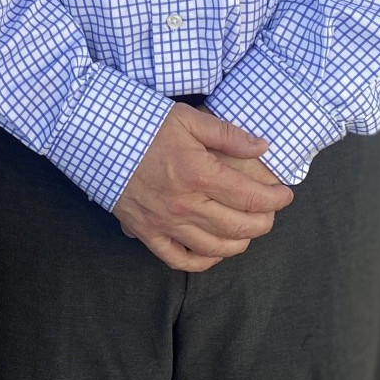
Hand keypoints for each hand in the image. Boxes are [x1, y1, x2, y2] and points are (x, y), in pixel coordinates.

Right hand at [113, 103, 292, 271]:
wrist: (93, 134)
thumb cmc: (141, 122)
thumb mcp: (187, 118)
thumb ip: (227, 135)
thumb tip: (262, 147)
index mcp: (199, 174)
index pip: (252, 196)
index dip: (275, 198)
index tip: (285, 194)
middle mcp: (185, 205)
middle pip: (239, 227)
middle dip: (264, 222)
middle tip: (271, 212)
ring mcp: (164, 223)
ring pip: (215, 248)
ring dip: (240, 243)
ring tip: (248, 232)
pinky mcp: (145, 232)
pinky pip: (179, 259)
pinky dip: (202, 261)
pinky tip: (214, 251)